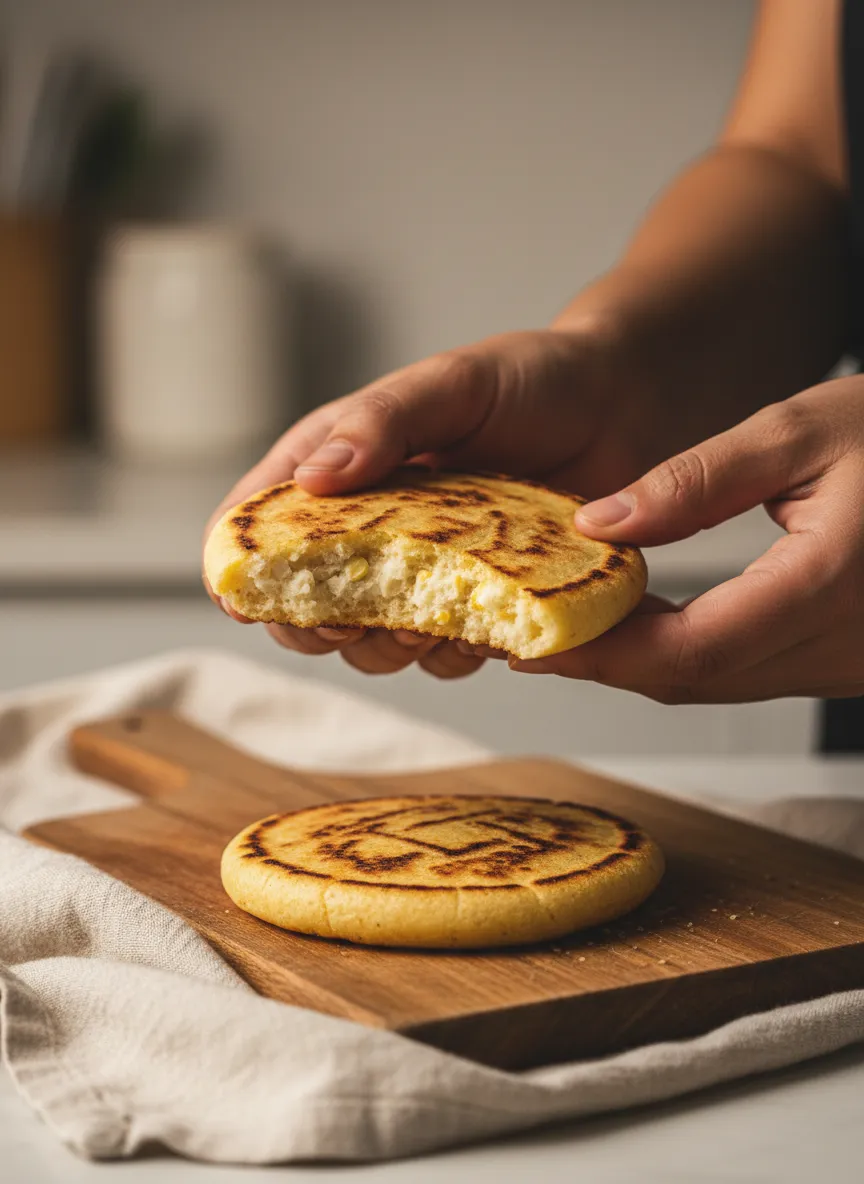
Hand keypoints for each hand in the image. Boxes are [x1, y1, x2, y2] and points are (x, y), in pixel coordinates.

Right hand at [205, 325, 649, 677]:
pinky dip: (453, 653)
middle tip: (348, 618)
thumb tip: (311, 479)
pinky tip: (482, 624)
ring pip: (365, 643)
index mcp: (337, 464)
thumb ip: (381, 422)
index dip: (238, 568)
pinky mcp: (472, 604)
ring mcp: (417, 572)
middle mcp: (366, 526)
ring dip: (383, 646)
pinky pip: (442, 655)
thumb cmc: (529, 378)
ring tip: (425, 618)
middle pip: (297, 605)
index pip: (253, 524)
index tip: (246, 597)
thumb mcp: (452, 382)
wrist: (620, 404)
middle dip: (312, 624)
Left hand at [508, 376, 863, 702]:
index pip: (693, 649)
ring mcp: (852, 664)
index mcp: (833, 584)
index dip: (603, 654)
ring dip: (638, 662)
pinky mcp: (847, 661)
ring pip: (719, 684)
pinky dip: (684, 654)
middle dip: (604, 662)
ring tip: (566, 623)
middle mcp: (847, 646)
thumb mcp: (801, 430)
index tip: (531, 639)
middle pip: (696, 679)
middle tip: (526, 632)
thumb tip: (599, 524)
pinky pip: (748, 672)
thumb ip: (697, 480)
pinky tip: (639, 624)